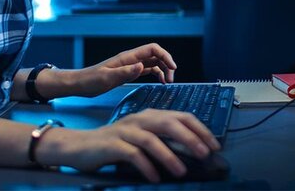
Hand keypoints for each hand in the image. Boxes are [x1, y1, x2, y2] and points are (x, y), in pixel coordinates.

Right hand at [40, 109, 220, 181]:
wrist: (81, 146)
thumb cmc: (116, 144)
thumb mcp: (143, 137)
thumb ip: (163, 140)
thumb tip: (191, 152)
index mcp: (151, 115)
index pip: (181, 116)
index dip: (200, 129)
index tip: (214, 145)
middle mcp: (140, 119)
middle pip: (170, 124)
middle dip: (190, 138)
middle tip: (204, 154)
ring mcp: (126, 130)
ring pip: (152, 139)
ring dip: (169, 156)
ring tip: (181, 171)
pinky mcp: (113, 144)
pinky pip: (133, 154)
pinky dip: (146, 166)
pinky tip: (155, 178)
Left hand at [71, 42, 176, 96]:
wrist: (79, 84)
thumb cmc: (90, 81)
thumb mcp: (107, 78)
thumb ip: (125, 72)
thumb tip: (142, 66)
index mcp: (128, 57)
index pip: (152, 49)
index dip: (165, 56)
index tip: (172, 68)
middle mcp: (131, 59)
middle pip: (156, 55)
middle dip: (167, 64)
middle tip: (170, 79)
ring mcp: (131, 65)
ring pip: (153, 62)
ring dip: (163, 70)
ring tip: (167, 82)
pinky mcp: (129, 72)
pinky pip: (147, 70)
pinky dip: (156, 74)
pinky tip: (159, 81)